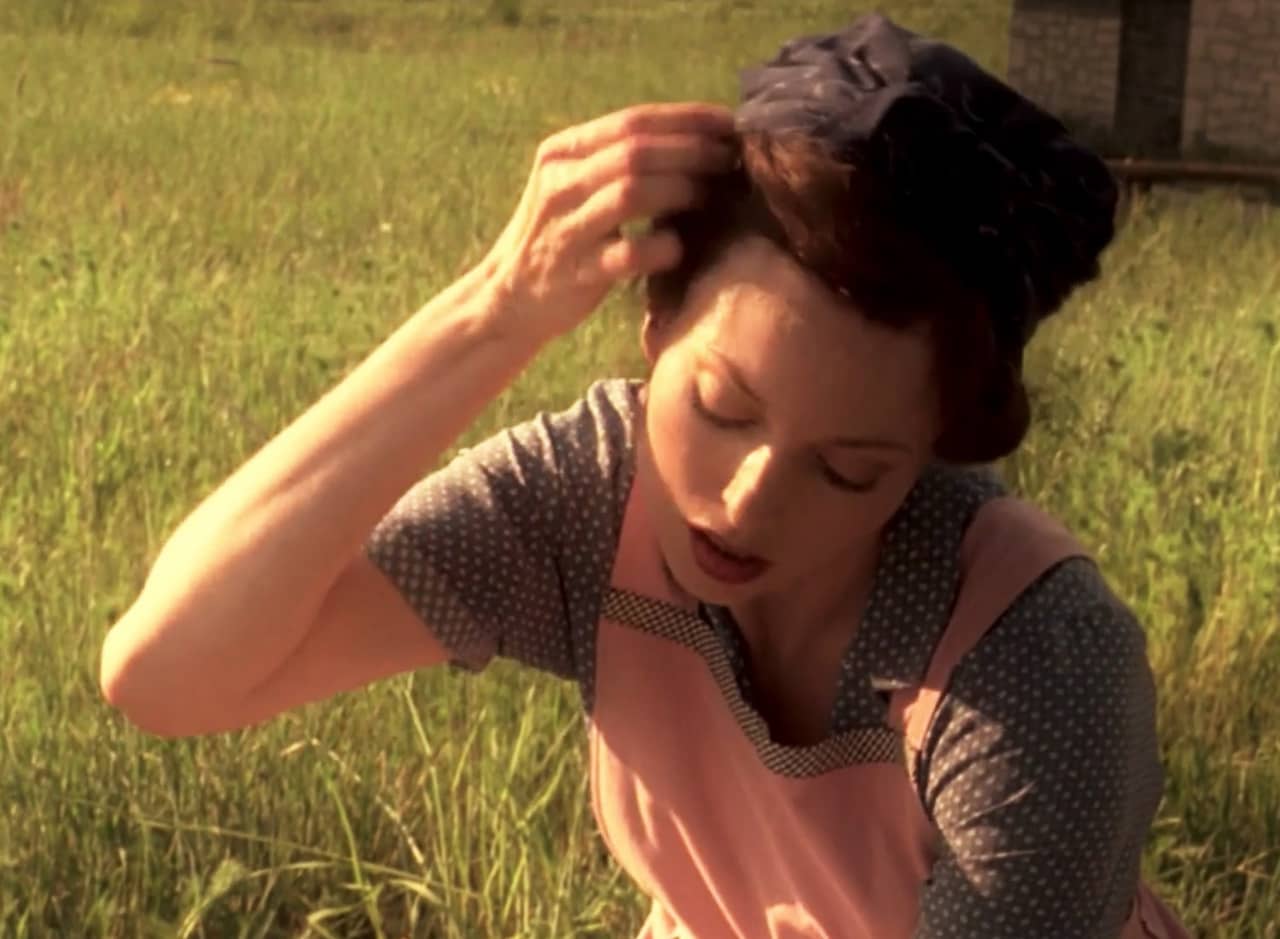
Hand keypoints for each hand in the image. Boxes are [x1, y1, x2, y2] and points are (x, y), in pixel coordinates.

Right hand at [482, 101, 738, 342]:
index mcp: (561, 153)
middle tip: (730, 160)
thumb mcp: (577, 186)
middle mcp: (558, 184)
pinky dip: (661, 247)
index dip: (686, 119)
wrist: (509, 297)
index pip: (632, 122)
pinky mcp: (576, 273)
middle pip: (635, 152)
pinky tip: (677, 247)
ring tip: (710, 197)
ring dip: (681, 190)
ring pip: (630, 194)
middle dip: (691, 151)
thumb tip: (699, 139)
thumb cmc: (562, 237)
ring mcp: (565, 229)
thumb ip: (620, 161)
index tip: (729, 124)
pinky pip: (628, 254)